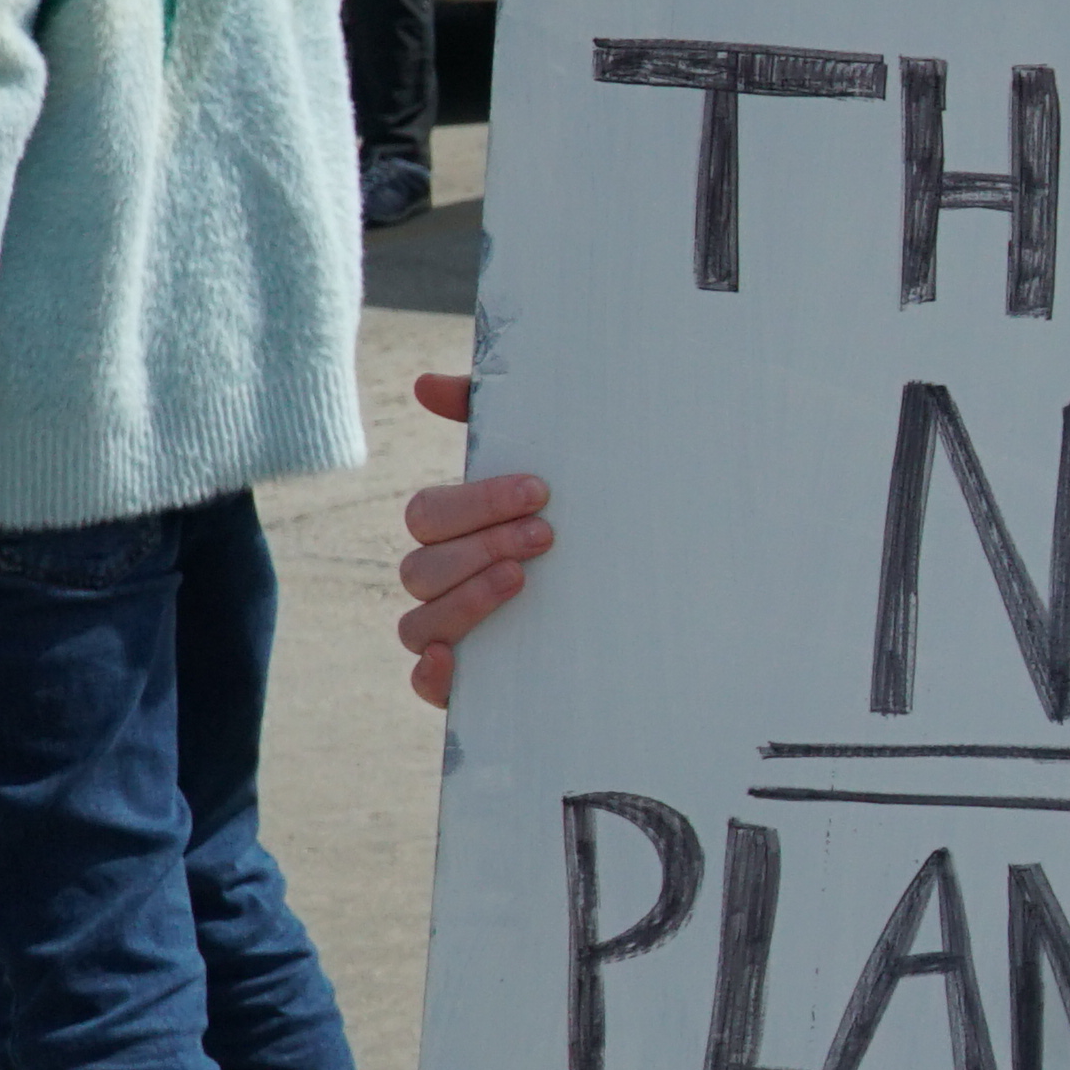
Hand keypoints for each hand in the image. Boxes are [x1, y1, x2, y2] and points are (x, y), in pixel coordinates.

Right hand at [393, 364, 551, 710]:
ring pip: (418, 622)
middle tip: (545, 536)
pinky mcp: (470, 682)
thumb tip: (425, 384)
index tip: (540, 491)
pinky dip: (432, 674)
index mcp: (454, 531)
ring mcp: (452, 634)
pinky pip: (423, 684)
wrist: (651, 601)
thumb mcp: (554, 465)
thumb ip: (490, 416)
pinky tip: (454, 659)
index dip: (477, 502)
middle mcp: (443, 582)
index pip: (429, 513)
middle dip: (481, 546)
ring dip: (465, 599)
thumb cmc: (582, 521)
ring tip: (522, 581)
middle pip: (420, 566)